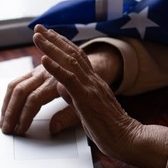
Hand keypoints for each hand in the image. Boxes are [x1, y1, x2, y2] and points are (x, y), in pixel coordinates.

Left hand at [32, 24, 142, 157]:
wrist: (129, 139)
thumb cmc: (111, 130)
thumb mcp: (88, 110)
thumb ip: (75, 98)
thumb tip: (62, 89)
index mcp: (94, 83)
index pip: (77, 58)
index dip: (63, 45)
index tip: (50, 35)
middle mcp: (93, 81)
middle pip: (72, 54)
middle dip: (53, 40)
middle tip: (39, 28)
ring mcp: (91, 87)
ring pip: (69, 61)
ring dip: (51, 48)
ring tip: (38, 37)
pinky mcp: (87, 98)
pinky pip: (69, 80)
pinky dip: (55, 68)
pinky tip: (44, 59)